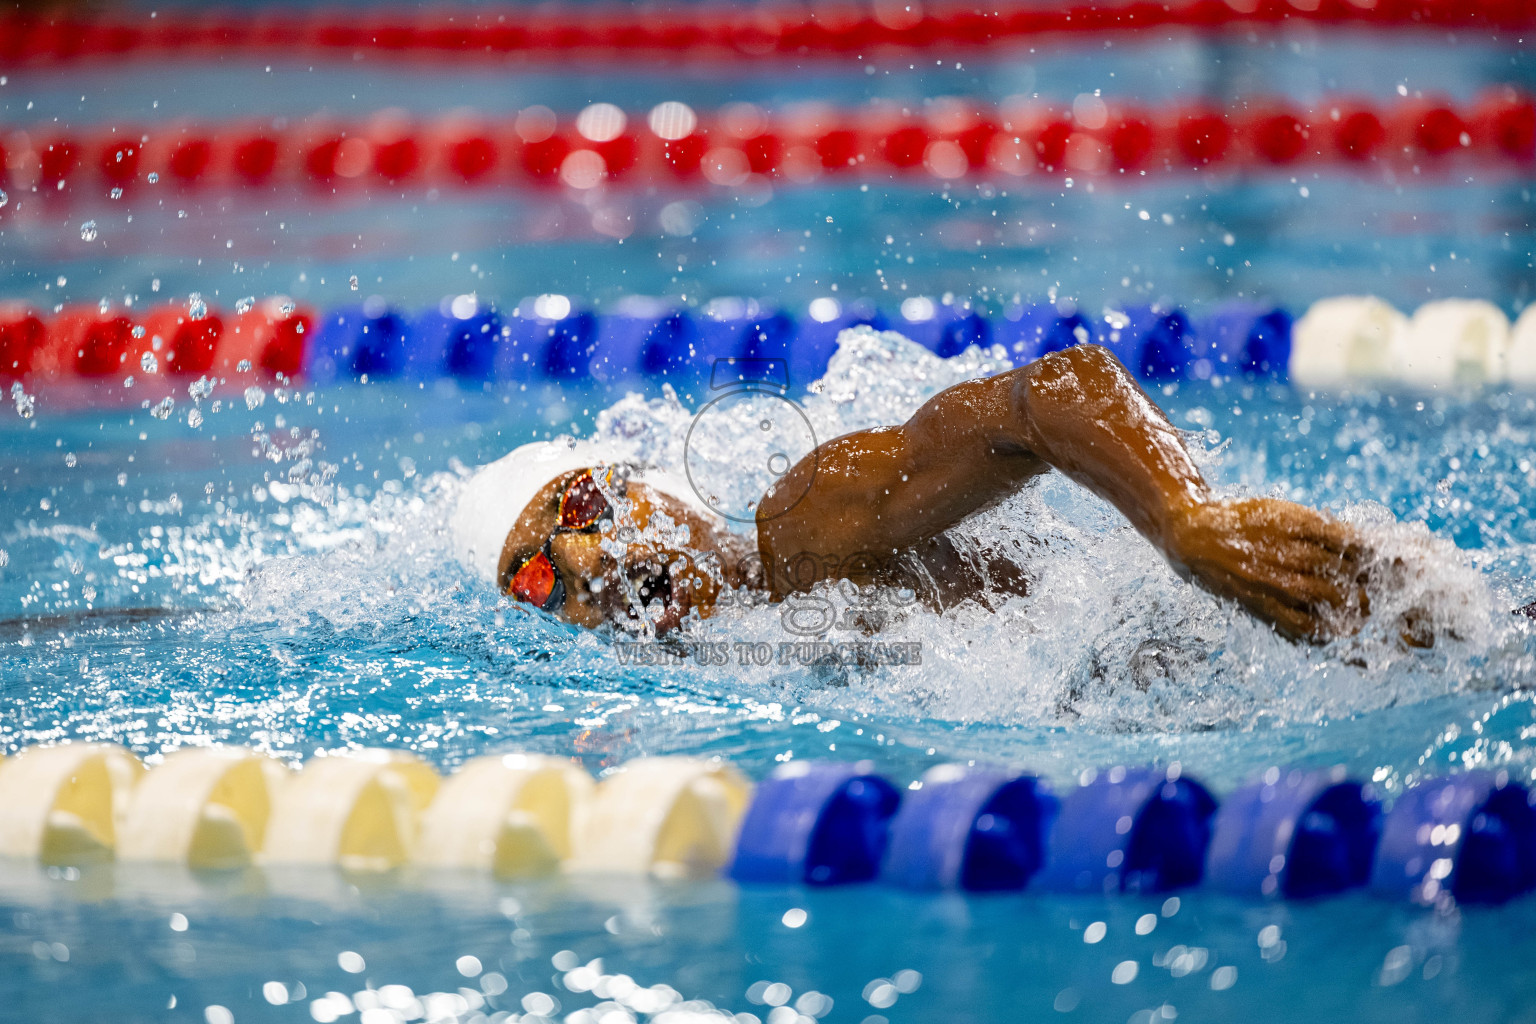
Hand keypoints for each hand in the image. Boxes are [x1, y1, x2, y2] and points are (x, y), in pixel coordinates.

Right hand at [1163, 497, 1370, 642]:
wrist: (1193, 538)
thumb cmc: (1243, 522)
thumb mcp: (1282, 512)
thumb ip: (1320, 527)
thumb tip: (1363, 544)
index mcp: (1295, 524)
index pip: (1351, 542)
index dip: (1380, 555)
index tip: (1397, 561)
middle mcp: (1286, 554)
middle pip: (1345, 573)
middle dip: (1372, 583)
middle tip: (1388, 589)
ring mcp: (1274, 582)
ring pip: (1329, 599)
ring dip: (1357, 606)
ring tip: (1368, 608)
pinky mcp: (1263, 606)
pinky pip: (1303, 626)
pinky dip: (1329, 631)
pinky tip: (1342, 630)